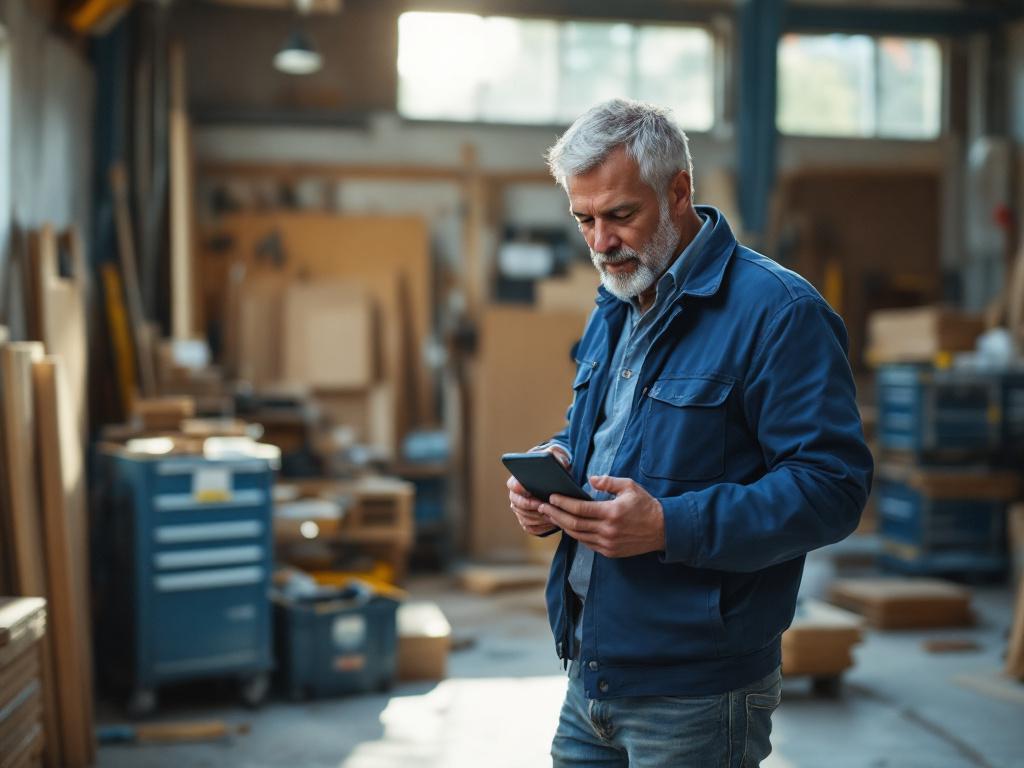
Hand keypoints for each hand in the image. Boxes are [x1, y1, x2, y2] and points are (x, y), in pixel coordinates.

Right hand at [506, 445, 568, 535]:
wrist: (556, 475)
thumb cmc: (553, 463)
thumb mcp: (557, 454)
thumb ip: (557, 455)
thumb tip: (560, 462)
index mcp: (517, 479)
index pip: (513, 485)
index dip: (521, 489)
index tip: (532, 491)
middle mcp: (515, 496)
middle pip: (518, 505)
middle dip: (533, 508)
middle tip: (546, 508)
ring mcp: (520, 510)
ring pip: (525, 518)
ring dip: (539, 518)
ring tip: (554, 516)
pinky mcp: (527, 521)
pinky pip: (531, 528)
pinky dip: (542, 527)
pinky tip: (554, 523)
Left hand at [539, 474, 664, 557]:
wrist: (664, 530)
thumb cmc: (646, 505)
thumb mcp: (629, 487)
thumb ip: (608, 482)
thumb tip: (590, 479)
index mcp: (611, 512)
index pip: (579, 508)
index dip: (562, 503)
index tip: (551, 497)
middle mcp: (608, 530)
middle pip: (573, 524)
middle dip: (554, 514)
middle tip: (541, 507)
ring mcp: (608, 543)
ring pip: (577, 535)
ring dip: (562, 525)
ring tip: (550, 516)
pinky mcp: (610, 552)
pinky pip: (587, 543)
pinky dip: (575, 534)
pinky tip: (568, 526)